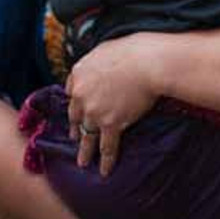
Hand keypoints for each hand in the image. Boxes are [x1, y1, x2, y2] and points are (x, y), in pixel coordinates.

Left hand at [65, 32, 165, 176]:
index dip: (76, 100)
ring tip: (82, 162)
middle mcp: (81, 94)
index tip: (78, 108)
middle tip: (75, 137)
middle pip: (75, 115)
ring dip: (84, 150)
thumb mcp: (106, 48)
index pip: (71, 90)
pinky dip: (106, 159)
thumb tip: (100, 63)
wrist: (148, 63)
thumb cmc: (133, 50)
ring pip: (87, 135)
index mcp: (79, 73)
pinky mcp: (111, 123)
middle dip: (76, 127)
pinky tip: (104, 170)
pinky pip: (106, 145)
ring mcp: (95, 111)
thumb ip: (97, 60)